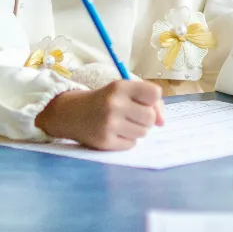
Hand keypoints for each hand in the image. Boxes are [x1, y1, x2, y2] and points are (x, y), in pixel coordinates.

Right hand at [36, 79, 165, 149]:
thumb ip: (149, 102)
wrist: (71, 113)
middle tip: (130, 115)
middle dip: (145, 118)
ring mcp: (109, 124)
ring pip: (143, 133)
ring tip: (121, 124)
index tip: (141, 101)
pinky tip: (114, 133)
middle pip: (151, 117)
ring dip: (136, 130)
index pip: (154, 93)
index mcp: (120, 87)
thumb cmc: (105, 101)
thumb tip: (161, 122)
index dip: (152, 100)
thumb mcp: (123, 92)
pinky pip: (132, 144)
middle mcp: (114, 104)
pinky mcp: (105, 141)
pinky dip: (127, 140)